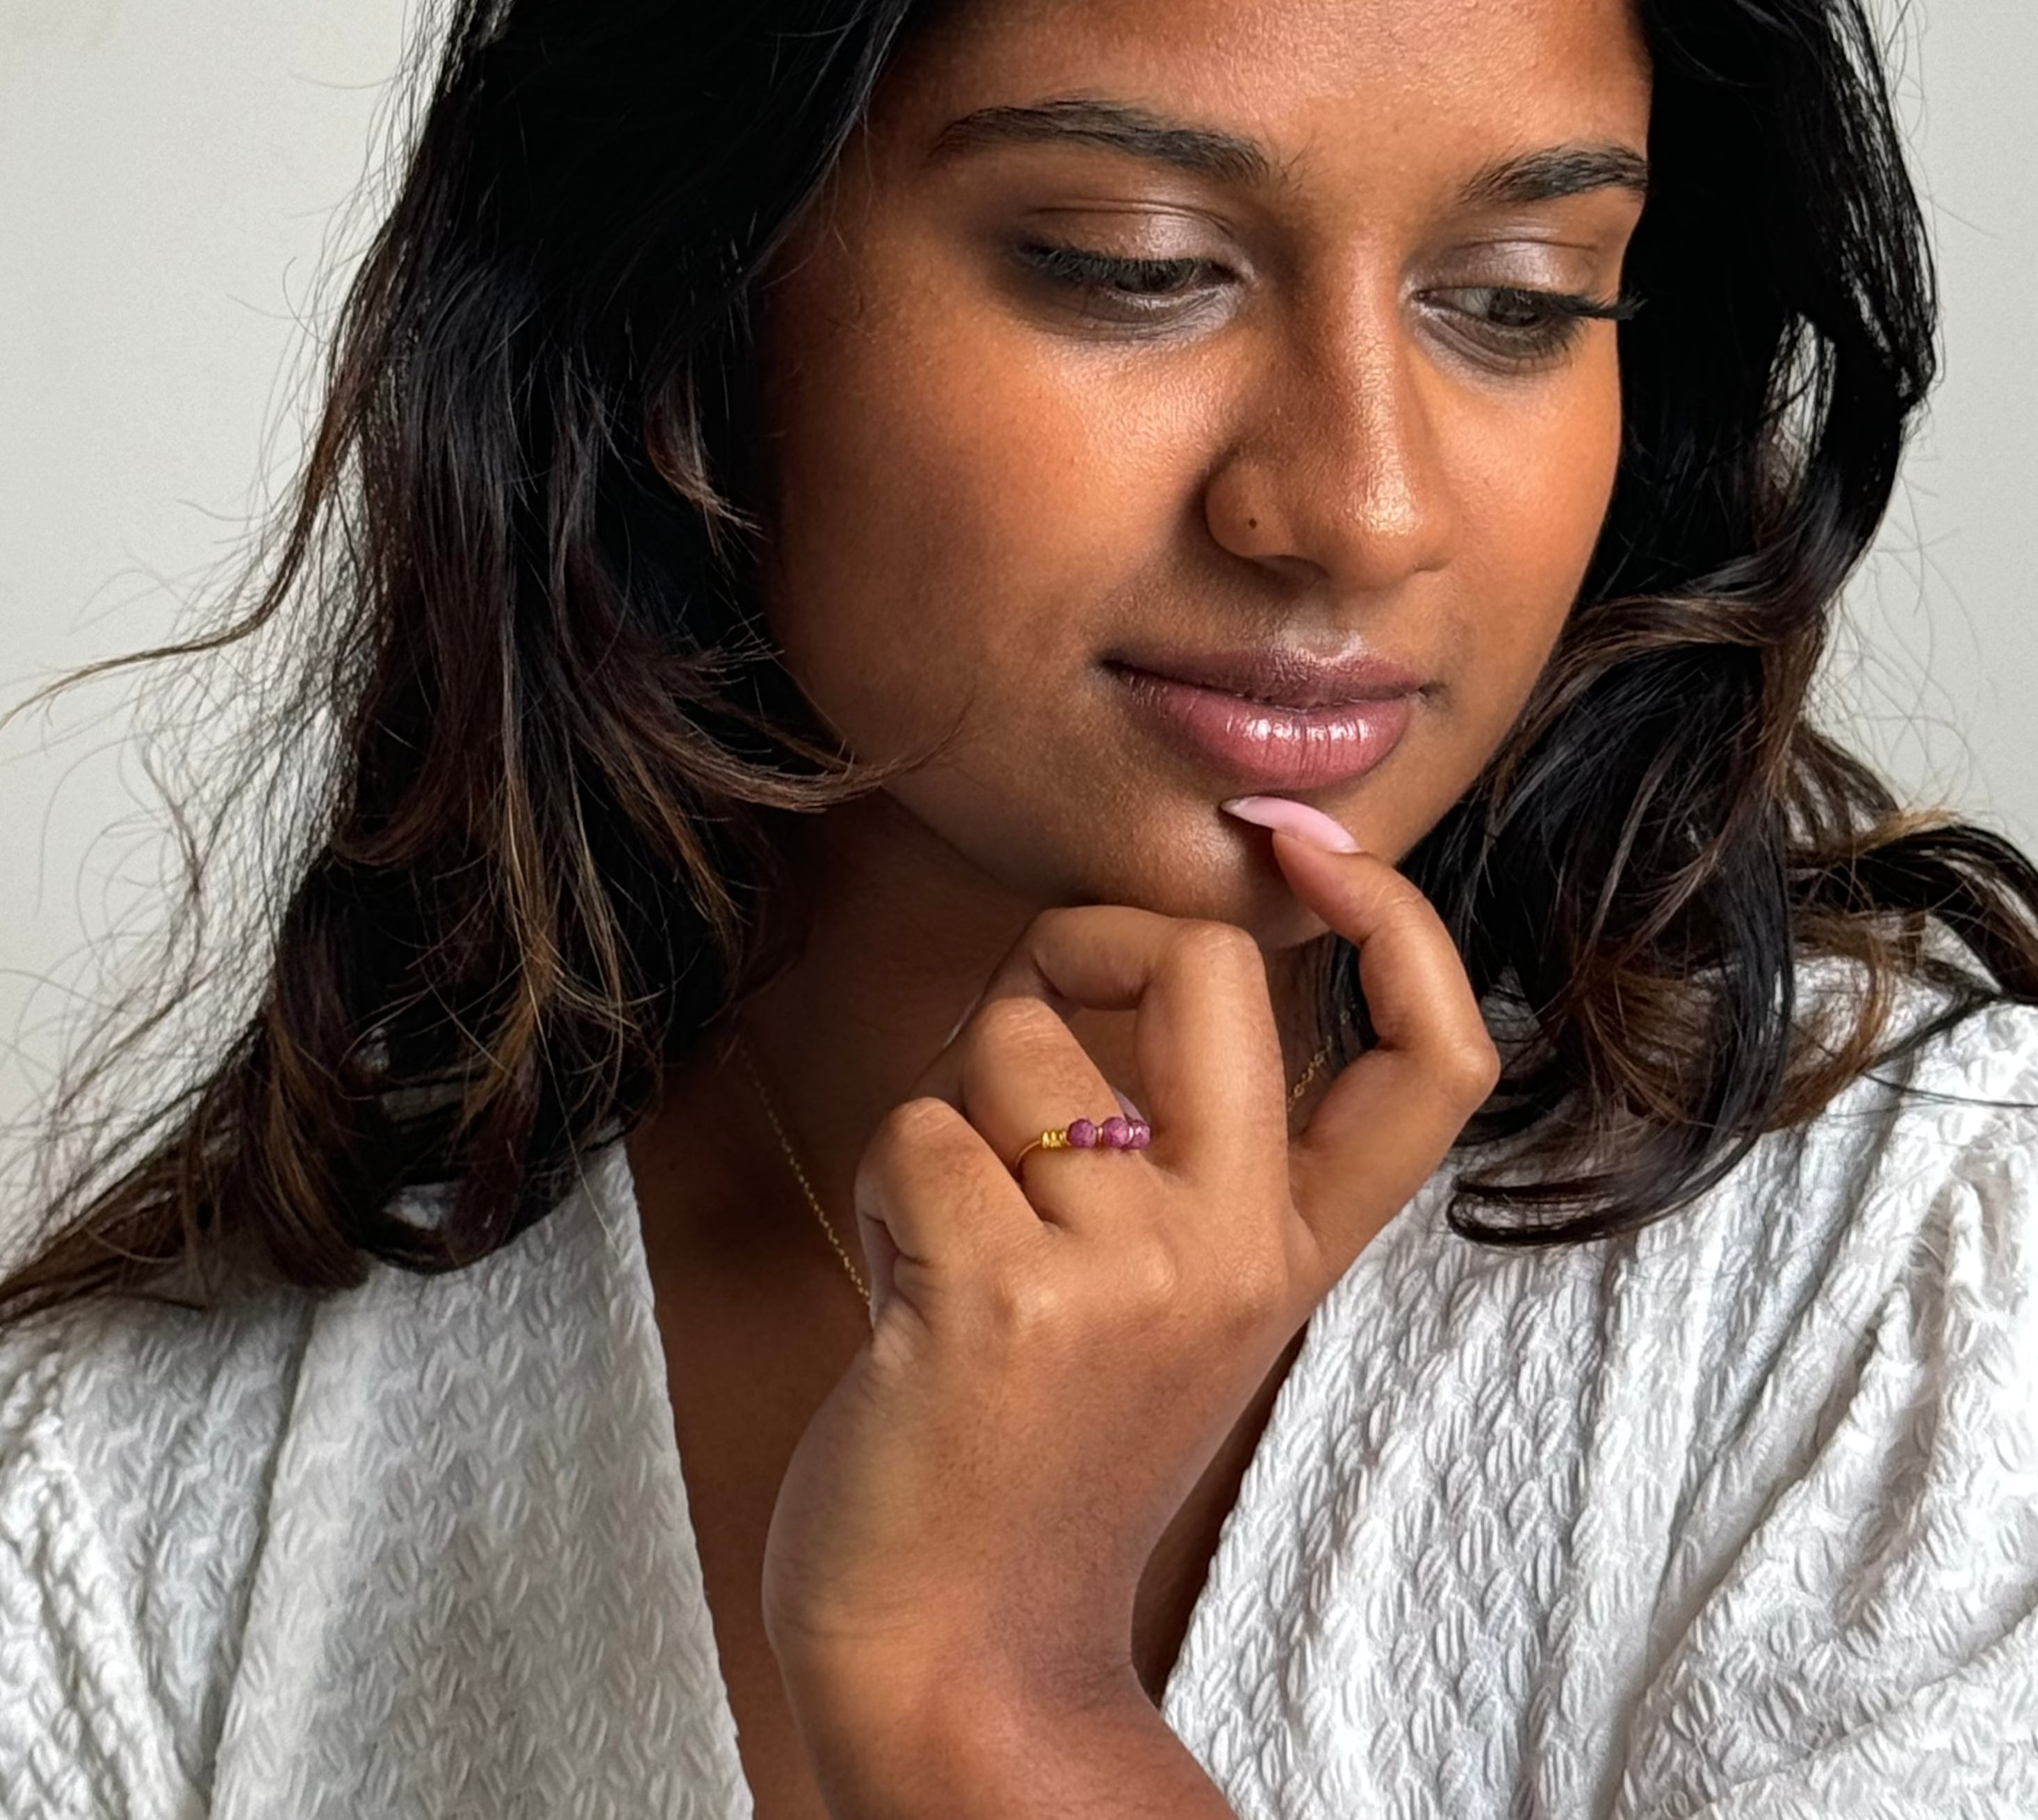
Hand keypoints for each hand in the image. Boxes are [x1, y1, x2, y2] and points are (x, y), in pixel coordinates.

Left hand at [761, 831, 1498, 1809]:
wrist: (958, 1655)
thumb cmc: (1031, 1450)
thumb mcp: (1162, 1302)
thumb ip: (1174, 1152)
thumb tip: (1112, 955)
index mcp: (1289, 1248)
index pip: (1434, 1059)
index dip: (1398, 924)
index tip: (1309, 853)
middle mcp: (1238, 1247)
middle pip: (1206, 966)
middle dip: (1086, 943)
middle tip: (1034, 1024)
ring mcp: (1133, 1267)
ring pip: (1007, 1046)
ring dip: (946, 1120)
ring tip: (949, 1245)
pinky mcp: (1007, 1293)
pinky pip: (916, 1130)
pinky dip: (886, 1192)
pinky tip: (905, 1296)